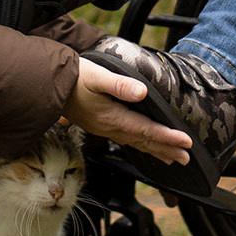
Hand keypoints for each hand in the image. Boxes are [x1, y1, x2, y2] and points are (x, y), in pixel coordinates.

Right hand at [63, 58, 193, 164]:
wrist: (49, 85)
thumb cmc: (74, 78)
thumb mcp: (97, 77)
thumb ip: (119, 85)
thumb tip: (142, 92)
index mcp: (113, 117)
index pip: (146, 130)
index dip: (168, 136)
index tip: (187, 142)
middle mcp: (110, 127)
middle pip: (144, 141)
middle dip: (167, 150)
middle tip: (186, 158)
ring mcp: (106, 128)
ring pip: (137, 143)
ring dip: (156, 151)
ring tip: (173, 159)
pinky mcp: (102, 125)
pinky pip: (127, 140)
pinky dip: (142, 146)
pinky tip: (146, 147)